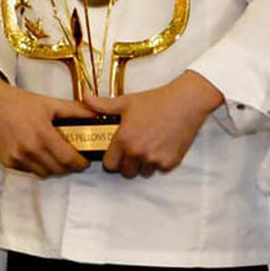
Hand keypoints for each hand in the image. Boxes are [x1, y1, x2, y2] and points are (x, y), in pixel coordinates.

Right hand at [0, 67, 91, 176]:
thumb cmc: (20, 101)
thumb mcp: (49, 102)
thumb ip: (75, 109)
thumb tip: (96, 113)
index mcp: (43, 134)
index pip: (68, 159)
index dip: (80, 163)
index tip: (85, 161)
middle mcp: (30, 149)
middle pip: (58, 170)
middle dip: (69, 167)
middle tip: (74, 159)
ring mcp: (17, 157)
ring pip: (44, 173)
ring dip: (54, 169)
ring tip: (57, 157)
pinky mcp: (7, 162)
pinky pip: (29, 171)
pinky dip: (38, 167)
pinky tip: (40, 155)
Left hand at [85, 71, 222, 177]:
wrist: (185, 102)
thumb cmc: (155, 100)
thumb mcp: (126, 101)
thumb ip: (102, 105)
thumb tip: (84, 98)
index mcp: (124, 140)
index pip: (109, 165)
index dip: (111, 159)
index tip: (116, 153)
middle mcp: (138, 152)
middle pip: (126, 172)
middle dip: (127, 164)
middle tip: (133, 150)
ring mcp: (155, 159)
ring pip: (143, 172)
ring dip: (143, 164)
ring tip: (148, 146)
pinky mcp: (170, 162)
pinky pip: (160, 169)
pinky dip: (159, 162)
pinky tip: (161, 146)